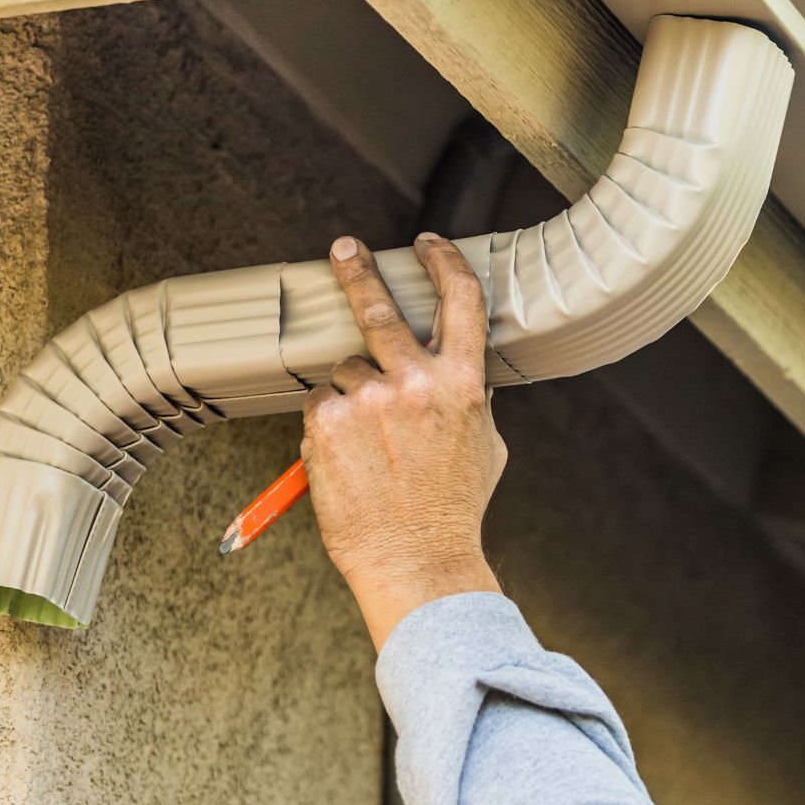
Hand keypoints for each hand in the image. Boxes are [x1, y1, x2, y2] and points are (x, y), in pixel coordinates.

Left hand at [301, 233, 505, 648]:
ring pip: (345, 371)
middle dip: (357, 269)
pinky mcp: (328, 421)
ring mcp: (368, 399)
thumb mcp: (483, 445)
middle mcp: (415, 382)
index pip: (459, 300)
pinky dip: (328, 425)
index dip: (443, 262)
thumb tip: (457, 371)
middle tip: (343, 249)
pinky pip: (320, 403)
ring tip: (367, 448)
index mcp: (462, 383)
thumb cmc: (451, 509)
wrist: (415, 560)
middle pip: (379, 306)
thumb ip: (468, 398)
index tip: (427, 244)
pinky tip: (348, 459)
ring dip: (350, 396)